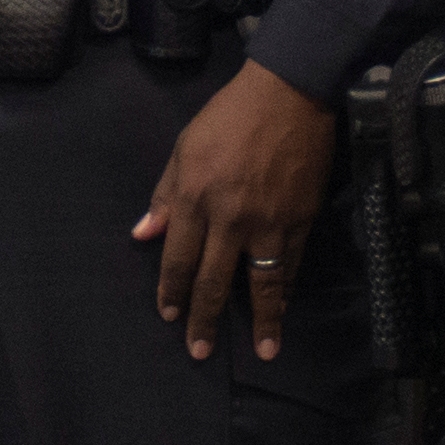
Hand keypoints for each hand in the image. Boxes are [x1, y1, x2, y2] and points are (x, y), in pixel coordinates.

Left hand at [132, 62, 336, 360]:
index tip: (170, 316)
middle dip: (205, 319)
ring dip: (261, 321)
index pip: (179, 258)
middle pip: (214, 279)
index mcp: (196, 198)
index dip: (173, 290)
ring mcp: (269, 222)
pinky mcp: (301, 219)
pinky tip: (281, 308)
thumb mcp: (185, 147)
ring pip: (262, 282)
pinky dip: (286, 289)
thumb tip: (143, 235)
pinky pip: (292, 263)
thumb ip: (165, 195)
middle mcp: (230, 218)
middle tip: (199, 351)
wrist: (289, 94)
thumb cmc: (229, 116)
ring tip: (262, 351)